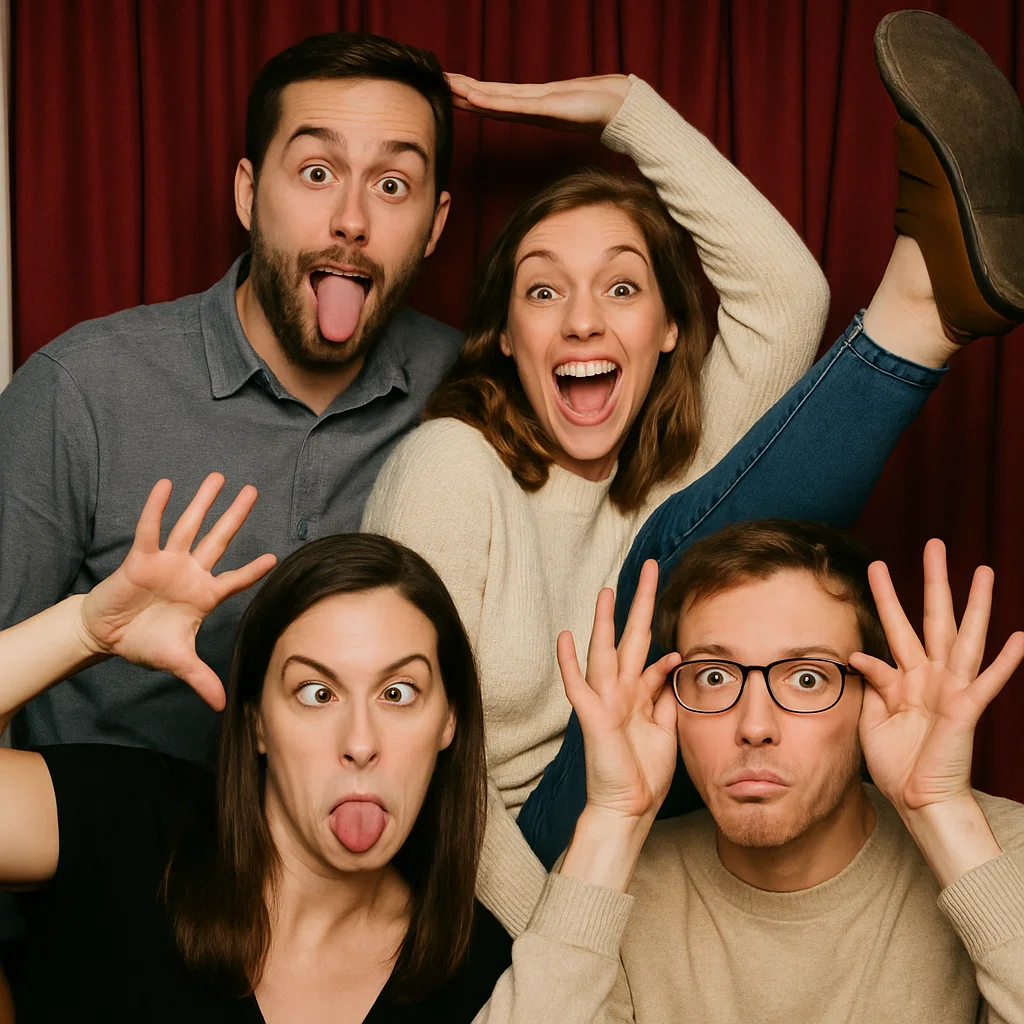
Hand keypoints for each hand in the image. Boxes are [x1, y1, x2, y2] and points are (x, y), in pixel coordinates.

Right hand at [79, 474, 276, 710]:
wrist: (105, 636)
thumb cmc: (144, 642)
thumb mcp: (177, 662)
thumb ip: (201, 678)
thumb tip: (223, 706)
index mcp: (203, 595)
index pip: (235, 580)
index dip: (252, 570)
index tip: (274, 558)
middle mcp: (190, 573)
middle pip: (218, 539)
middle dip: (235, 516)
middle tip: (252, 491)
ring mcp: (167, 562)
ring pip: (189, 526)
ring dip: (202, 502)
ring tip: (218, 478)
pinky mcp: (140, 559)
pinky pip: (150, 529)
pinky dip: (156, 508)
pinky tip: (166, 485)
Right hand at [446, 72, 629, 133]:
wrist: (615, 107)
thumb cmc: (592, 103)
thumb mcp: (563, 98)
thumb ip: (549, 99)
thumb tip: (542, 98)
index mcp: (529, 104)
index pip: (494, 96)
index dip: (470, 92)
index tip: (447, 85)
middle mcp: (527, 108)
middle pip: (488, 99)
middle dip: (462, 93)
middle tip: (436, 86)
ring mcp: (534, 109)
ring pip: (495, 102)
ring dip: (470, 97)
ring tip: (448, 90)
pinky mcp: (545, 109)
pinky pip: (513, 105)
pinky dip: (493, 103)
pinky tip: (477, 99)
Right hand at [557, 559, 681, 823]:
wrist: (629, 809)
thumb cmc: (644, 773)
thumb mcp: (666, 728)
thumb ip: (666, 696)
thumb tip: (672, 664)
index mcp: (637, 694)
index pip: (649, 652)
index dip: (660, 627)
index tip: (667, 598)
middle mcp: (620, 691)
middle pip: (630, 638)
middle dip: (640, 603)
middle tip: (650, 568)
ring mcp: (604, 701)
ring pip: (603, 652)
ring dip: (604, 622)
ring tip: (606, 591)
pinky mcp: (592, 717)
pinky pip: (578, 685)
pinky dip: (569, 662)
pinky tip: (565, 636)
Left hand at [853, 539, 1023, 815]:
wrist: (917, 800)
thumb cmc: (896, 760)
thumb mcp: (871, 715)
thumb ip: (870, 682)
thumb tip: (859, 654)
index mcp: (907, 676)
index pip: (895, 627)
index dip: (885, 596)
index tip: (875, 565)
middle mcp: (932, 676)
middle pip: (933, 618)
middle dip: (933, 581)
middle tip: (935, 544)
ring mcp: (952, 690)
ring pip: (966, 638)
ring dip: (976, 606)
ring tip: (985, 572)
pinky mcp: (966, 711)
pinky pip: (986, 684)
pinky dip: (1003, 664)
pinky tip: (1018, 639)